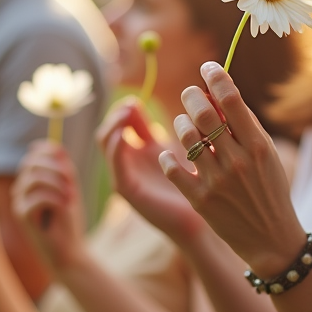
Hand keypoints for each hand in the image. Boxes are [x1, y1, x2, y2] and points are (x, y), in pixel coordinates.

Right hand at [12, 140, 84, 272]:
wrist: (69, 253)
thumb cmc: (69, 223)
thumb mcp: (70, 189)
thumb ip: (64, 169)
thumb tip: (56, 148)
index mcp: (30, 182)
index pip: (33, 155)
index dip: (50, 153)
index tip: (68, 167)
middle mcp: (20, 191)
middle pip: (31, 163)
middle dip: (55, 168)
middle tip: (72, 183)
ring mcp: (18, 203)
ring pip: (33, 178)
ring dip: (57, 183)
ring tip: (70, 196)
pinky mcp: (22, 217)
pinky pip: (37, 197)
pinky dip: (55, 199)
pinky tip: (66, 207)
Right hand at [98, 98, 207, 245]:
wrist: (205, 215)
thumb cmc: (199, 180)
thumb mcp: (183, 144)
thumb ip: (181, 124)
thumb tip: (184, 96)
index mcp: (141, 150)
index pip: (121, 122)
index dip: (124, 109)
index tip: (135, 101)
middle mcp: (129, 161)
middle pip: (108, 129)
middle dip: (116, 114)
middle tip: (130, 105)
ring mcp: (125, 175)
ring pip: (106, 142)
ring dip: (113, 125)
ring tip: (126, 114)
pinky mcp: (127, 189)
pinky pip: (114, 163)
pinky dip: (115, 146)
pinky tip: (124, 136)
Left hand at [160, 61, 303, 277]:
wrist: (271, 239)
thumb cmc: (268, 189)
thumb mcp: (267, 155)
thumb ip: (244, 125)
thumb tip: (216, 90)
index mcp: (258, 145)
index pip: (231, 98)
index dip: (215, 76)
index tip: (207, 67)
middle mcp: (237, 161)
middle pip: (204, 112)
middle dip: (191, 95)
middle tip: (189, 93)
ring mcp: (217, 181)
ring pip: (185, 136)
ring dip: (180, 124)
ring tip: (186, 126)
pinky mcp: (200, 200)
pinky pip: (172, 168)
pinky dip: (168, 157)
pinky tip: (172, 156)